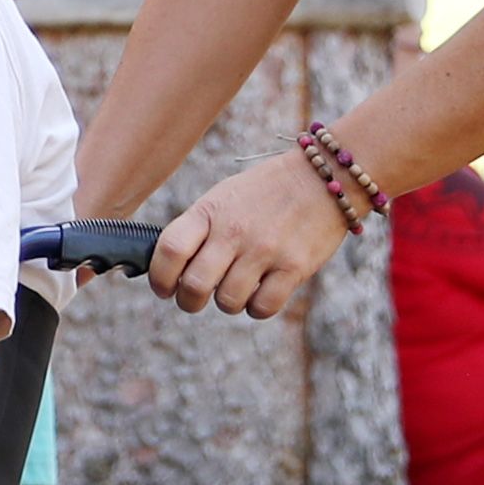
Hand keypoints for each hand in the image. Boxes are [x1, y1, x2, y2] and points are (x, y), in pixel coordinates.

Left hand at [150, 151, 354, 321]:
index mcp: (210, 211)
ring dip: (227, 302)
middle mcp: (234, 230)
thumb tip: (170, 268)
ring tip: (236, 288)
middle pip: (194, 286)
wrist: (324, 177)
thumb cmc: (266, 192)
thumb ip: (198, 229)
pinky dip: (257, 307)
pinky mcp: (294, 267)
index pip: (170, 250)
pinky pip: (262, 307)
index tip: (164, 288)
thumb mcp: (223, 197)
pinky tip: (261, 292)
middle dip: (189, 301)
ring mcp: (265, 250)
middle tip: (194, 298)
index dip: (159, 278)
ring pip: (227, 301)